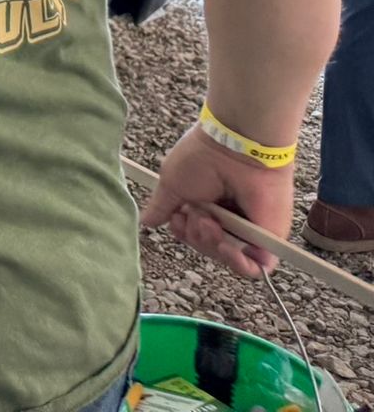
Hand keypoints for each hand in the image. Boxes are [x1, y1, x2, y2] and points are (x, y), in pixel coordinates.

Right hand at [140, 122, 293, 277]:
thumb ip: (162, 207)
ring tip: (210, 223)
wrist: (236, 148)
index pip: (192, 233)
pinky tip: (226, 249)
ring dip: (211, 244)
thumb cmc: (202, 158)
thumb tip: (146, 221)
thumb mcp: (172, 183)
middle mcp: (227, 218)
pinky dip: (239, 264)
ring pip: (225, 257)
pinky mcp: (269, 239)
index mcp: (207, 204)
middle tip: (197, 217)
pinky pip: (255, 266)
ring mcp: (248, 230)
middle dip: (195, 237)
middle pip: (206, 246)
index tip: (178, 218)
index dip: (182, 232)